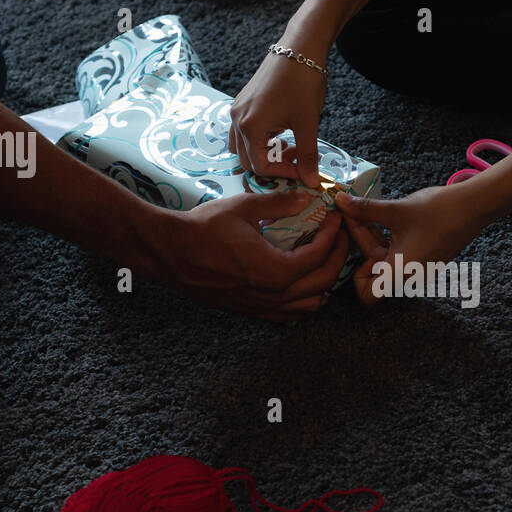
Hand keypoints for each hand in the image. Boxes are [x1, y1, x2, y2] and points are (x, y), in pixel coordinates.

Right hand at [147, 190, 349, 320]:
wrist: (170, 253)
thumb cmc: (204, 228)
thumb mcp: (244, 208)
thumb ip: (279, 204)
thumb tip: (306, 197)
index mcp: (276, 271)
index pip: (320, 255)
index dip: (333, 235)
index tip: (336, 218)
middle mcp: (274, 295)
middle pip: (323, 282)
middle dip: (338, 256)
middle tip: (340, 236)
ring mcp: (262, 307)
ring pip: (310, 305)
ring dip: (325, 283)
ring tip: (326, 259)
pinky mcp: (251, 311)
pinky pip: (289, 314)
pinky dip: (304, 300)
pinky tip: (303, 283)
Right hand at [228, 34, 328, 188]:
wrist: (299, 47)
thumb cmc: (303, 82)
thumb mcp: (308, 123)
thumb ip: (307, 156)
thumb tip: (312, 182)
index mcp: (250, 126)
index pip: (260, 166)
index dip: (283, 173)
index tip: (304, 170)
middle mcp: (237, 119)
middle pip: (247, 159)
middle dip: (273, 165)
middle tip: (297, 159)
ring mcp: (237, 109)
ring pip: (243, 146)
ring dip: (264, 153)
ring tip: (289, 146)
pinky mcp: (243, 102)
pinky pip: (244, 131)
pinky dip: (260, 139)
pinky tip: (281, 132)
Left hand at [336, 185, 485, 306]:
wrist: (475, 206)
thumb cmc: (439, 211)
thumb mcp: (397, 210)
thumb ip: (365, 209)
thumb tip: (339, 200)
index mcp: (401, 272)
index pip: (367, 296)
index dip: (356, 277)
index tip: (355, 247)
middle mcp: (409, 276)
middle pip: (373, 270)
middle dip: (359, 242)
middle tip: (349, 212)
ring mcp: (417, 267)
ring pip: (384, 258)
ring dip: (371, 235)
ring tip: (363, 209)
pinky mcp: (424, 256)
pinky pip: (397, 252)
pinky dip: (386, 235)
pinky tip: (382, 213)